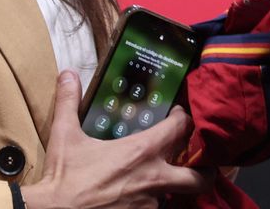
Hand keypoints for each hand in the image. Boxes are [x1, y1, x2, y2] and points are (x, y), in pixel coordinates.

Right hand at [22, 71, 213, 208]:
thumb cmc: (65, 178)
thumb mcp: (65, 136)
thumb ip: (69, 102)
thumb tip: (68, 74)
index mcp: (141, 152)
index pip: (179, 130)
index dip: (183, 119)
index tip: (178, 115)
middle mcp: (154, 179)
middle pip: (198, 177)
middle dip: (204, 169)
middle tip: (196, 160)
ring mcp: (151, 204)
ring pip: (174, 194)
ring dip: (170, 185)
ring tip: (156, 177)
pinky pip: (155, 208)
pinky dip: (151, 200)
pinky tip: (136, 194)